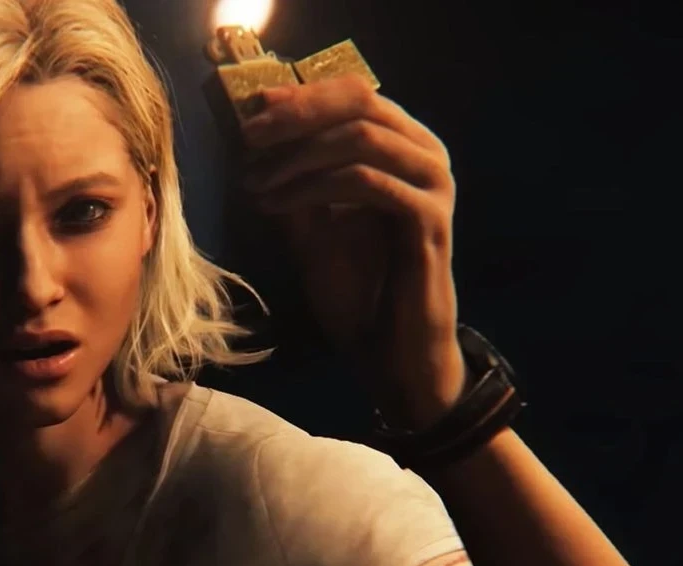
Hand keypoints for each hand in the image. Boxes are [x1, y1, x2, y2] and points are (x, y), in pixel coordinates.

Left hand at [240, 74, 465, 428]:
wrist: (388, 353)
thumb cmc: (356, 289)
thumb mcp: (311, 224)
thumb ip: (294, 178)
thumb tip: (254, 134)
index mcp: (404, 147)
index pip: (354, 94)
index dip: (300, 96)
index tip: (250, 109)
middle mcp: (427, 155)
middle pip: (360, 102)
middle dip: (295, 116)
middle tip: (248, 138)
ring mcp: (434, 186)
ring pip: (362, 137)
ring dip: (298, 156)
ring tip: (256, 182)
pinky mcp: (429, 219)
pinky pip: (367, 182)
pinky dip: (314, 186)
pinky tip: (277, 204)